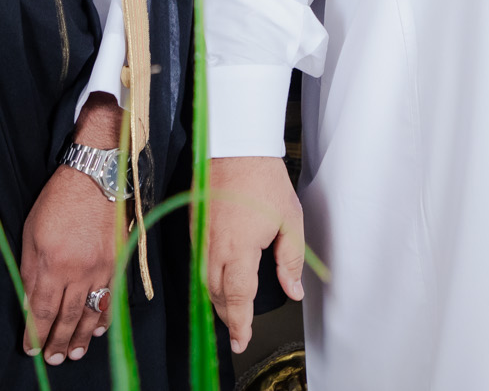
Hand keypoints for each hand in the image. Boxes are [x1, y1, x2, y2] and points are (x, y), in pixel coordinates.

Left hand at [19, 96, 121, 365]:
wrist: (96, 176)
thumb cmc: (57, 201)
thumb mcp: (31, 232)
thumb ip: (30, 270)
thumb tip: (30, 302)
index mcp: (50, 264)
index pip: (41, 310)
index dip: (35, 334)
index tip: (31, 350)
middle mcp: (76, 271)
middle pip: (66, 317)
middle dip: (57, 342)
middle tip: (54, 360)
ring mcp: (100, 269)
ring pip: (89, 312)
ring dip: (80, 337)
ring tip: (74, 353)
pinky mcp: (117, 262)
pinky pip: (110, 298)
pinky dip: (104, 317)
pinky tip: (97, 329)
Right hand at [205, 156, 304, 353]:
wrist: (235, 147)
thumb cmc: (264, 180)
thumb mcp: (290, 221)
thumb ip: (290, 261)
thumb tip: (294, 290)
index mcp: (239, 249)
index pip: (238, 297)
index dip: (240, 323)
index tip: (242, 340)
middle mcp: (214, 246)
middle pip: (217, 293)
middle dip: (228, 315)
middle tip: (239, 331)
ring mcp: (200, 236)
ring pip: (204, 280)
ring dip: (217, 299)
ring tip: (230, 311)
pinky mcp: (193, 225)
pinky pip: (197, 262)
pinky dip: (207, 278)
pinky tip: (217, 280)